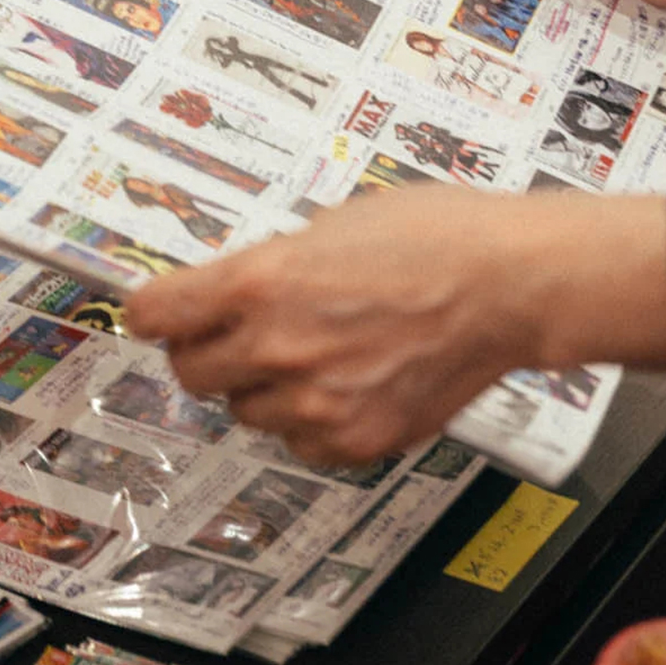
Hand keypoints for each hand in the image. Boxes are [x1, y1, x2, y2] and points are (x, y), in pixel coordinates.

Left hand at [125, 190, 665, 466]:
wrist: (511, 285)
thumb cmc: (436, 234)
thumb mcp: (336, 223)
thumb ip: (276, 264)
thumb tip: (236, 292)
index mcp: (263, 280)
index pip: (156, 313)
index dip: (154, 310)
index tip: (160, 310)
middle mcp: (276, 347)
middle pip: (190, 371)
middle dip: (208, 347)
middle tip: (240, 330)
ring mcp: (315, 403)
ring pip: (246, 412)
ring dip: (263, 386)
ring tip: (315, 351)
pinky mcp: (355, 441)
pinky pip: (300, 441)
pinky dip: (310, 418)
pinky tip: (348, 380)